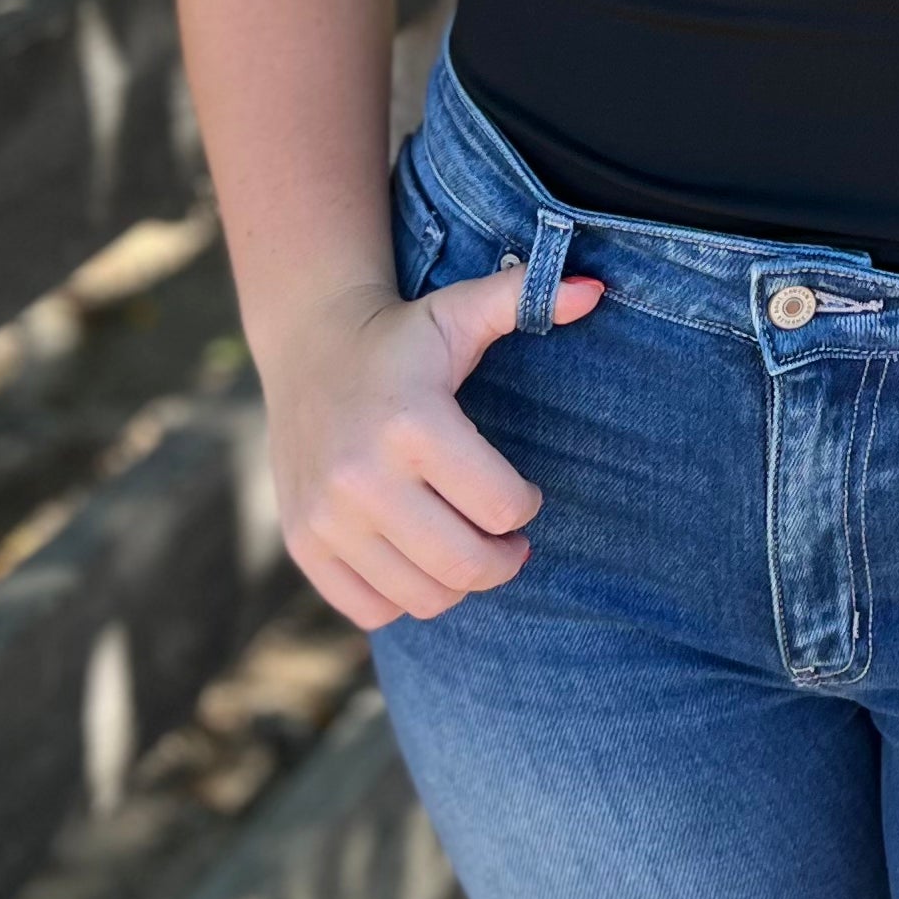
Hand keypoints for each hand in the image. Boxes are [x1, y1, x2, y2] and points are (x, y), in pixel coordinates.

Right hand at [262, 263, 601, 631]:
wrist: (308, 349)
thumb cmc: (403, 338)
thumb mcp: (461, 310)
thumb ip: (527, 296)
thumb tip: (595, 290)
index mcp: (412, 423)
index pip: (502, 507)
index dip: (525, 505)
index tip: (521, 493)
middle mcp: (362, 477)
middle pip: (468, 564)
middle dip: (506, 560)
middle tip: (511, 544)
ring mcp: (327, 517)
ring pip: (425, 596)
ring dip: (460, 582)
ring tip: (467, 547)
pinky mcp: (304, 544)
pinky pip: (373, 609)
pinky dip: (404, 596)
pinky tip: (415, 556)